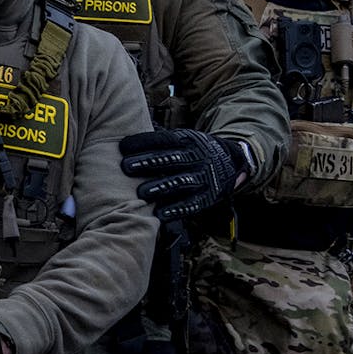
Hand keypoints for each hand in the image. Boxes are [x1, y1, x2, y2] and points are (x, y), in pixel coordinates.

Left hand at [119, 129, 246, 221]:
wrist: (231, 161)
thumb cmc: (195, 151)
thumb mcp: (183, 139)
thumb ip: (160, 141)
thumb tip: (125, 141)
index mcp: (188, 141)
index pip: (164, 140)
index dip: (143, 143)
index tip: (122, 147)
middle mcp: (197, 157)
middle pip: (170, 160)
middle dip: (147, 163)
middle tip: (125, 167)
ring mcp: (203, 177)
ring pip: (180, 182)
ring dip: (160, 188)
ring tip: (140, 193)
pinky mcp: (208, 196)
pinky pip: (192, 204)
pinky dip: (176, 209)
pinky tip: (160, 213)